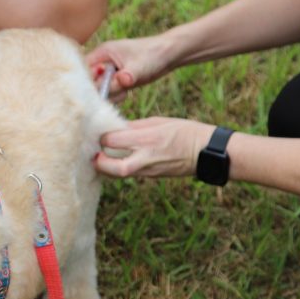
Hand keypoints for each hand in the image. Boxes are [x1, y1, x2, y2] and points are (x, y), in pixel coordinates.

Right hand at [85, 34, 177, 101]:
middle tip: (117, 91)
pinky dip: (116, 96)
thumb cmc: (154, 54)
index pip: (83, 69)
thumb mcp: (138, 68)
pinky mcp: (116, 79)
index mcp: (103, 52)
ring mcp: (109, 71)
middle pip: (89, 81)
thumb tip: (116, 84)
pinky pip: (108, 92)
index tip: (99, 91)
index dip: (86, 82)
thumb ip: (125, 77)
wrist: (169, 54)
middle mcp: (102, 61)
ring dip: (110, 95)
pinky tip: (126, 93)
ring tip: (124, 92)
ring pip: (99, 89)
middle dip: (101, 90)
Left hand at [94, 117, 214, 178]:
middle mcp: (145, 157)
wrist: (206, 152)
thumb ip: (134, 126)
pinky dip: (117, 170)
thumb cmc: (184, 131)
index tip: (99, 132)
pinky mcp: (151, 176)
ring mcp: (148, 170)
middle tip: (94, 153)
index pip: (113, 141)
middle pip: (113, 167)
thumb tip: (114, 128)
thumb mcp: (158, 122)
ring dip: (105, 168)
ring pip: (118, 174)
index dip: (102, 137)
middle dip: (99, 162)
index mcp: (147, 139)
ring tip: (100, 158)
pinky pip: (129, 174)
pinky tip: (114, 162)